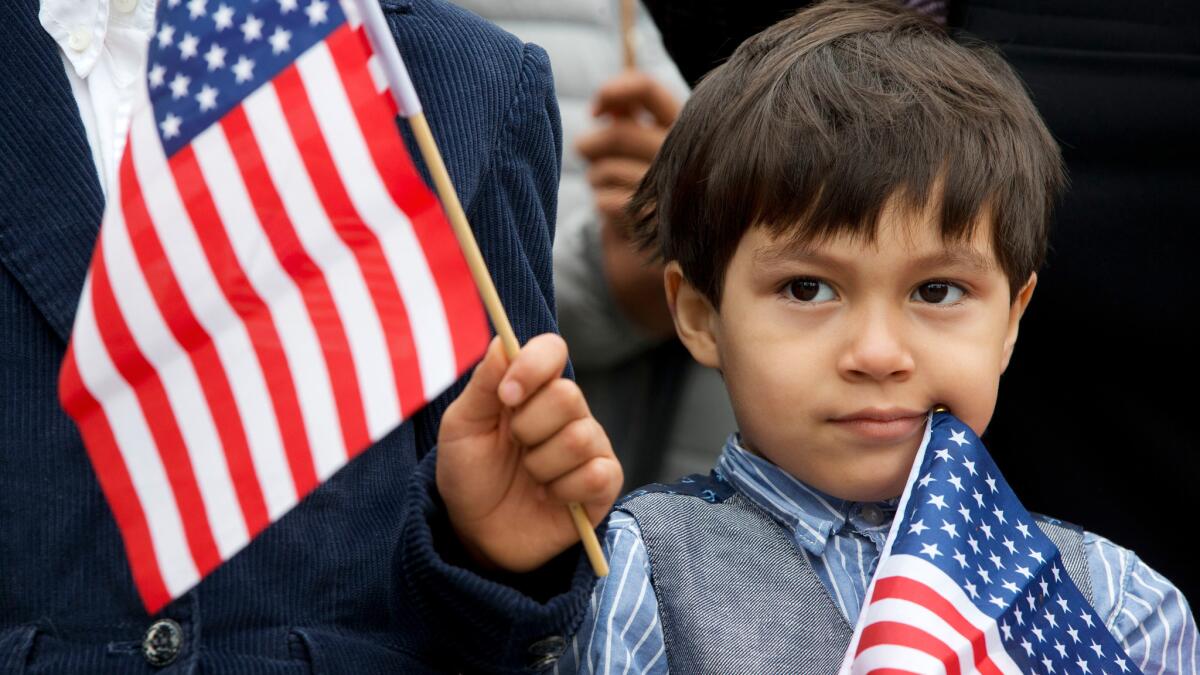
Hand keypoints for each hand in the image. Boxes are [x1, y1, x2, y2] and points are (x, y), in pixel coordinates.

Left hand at [436, 335, 622, 572]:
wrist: (476, 534)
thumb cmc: (470, 474)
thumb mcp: (462, 427)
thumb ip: (484, 383)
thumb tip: (502, 340)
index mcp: (533, 389)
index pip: (552, 350)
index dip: (533, 366)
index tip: (506, 396)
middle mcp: (568, 411)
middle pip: (568, 396)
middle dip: (529, 428)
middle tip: (514, 448)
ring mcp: (590, 446)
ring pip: (579, 438)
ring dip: (541, 465)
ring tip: (529, 478)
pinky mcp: (603, 483)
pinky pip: (596, 474)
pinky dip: (563, 491)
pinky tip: (550, 498)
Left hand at [576, 72, 680, 336]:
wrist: (663, 247)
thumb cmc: (649, 185)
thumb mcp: (643, 147)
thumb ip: (627, 119)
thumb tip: (606, 104)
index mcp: (685, 127)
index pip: (648, 89)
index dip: (614, 91)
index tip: (596, 110)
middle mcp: (685, 155)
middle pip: (619, 133)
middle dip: (590, 143)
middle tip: (582, 150)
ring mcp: (672, 191)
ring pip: (606, 169)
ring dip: (594, 178)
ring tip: (604, 186)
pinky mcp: (656, 224)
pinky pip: (605, 201)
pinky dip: (600, 203)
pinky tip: (613, 209)